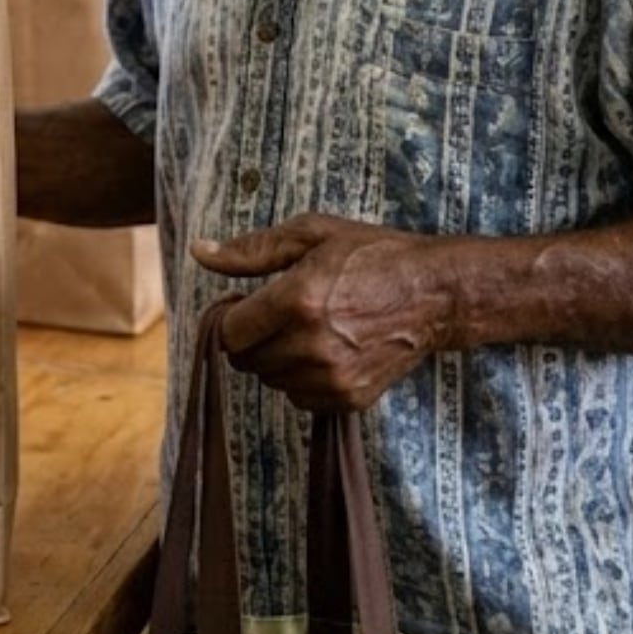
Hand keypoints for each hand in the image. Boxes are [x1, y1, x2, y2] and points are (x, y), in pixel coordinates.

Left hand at [191, 214, 457, 412]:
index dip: (231, 319)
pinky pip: (301, 398)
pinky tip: (325, 351)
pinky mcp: (352, 397)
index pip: (230, 333)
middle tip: (279, 315)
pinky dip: (303, 379)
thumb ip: (250, 250)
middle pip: (247, 361)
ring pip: (272, 381)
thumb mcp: (310, 235)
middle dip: (253, 339)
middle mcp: (312, 344)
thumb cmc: (371, 255)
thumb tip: (198, 253)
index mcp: (296, 300)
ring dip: (277, 359)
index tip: (245, 306)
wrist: (434, 293)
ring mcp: (334, 376)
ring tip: (307, 330)